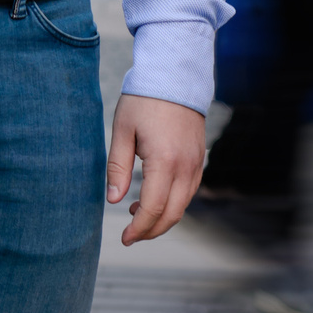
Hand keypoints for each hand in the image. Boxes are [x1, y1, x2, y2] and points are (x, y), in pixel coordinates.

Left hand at [107, 93, 204, 244]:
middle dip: (151, 231)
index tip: (124, 238)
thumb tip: (113, 200)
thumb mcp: (122, 130)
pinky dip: (174, 203)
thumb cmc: (144, 100)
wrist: (174, 75)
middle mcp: (185, 167)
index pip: (153, 208)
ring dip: (162, 218)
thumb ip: (118, 167)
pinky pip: (189, 192)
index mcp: (164, 161)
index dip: (138, 228)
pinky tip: (154, 198)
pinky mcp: (199, 159)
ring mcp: (196, 164)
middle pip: (172, 214)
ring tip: (136, 214)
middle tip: (130, 235)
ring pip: (183, 206)